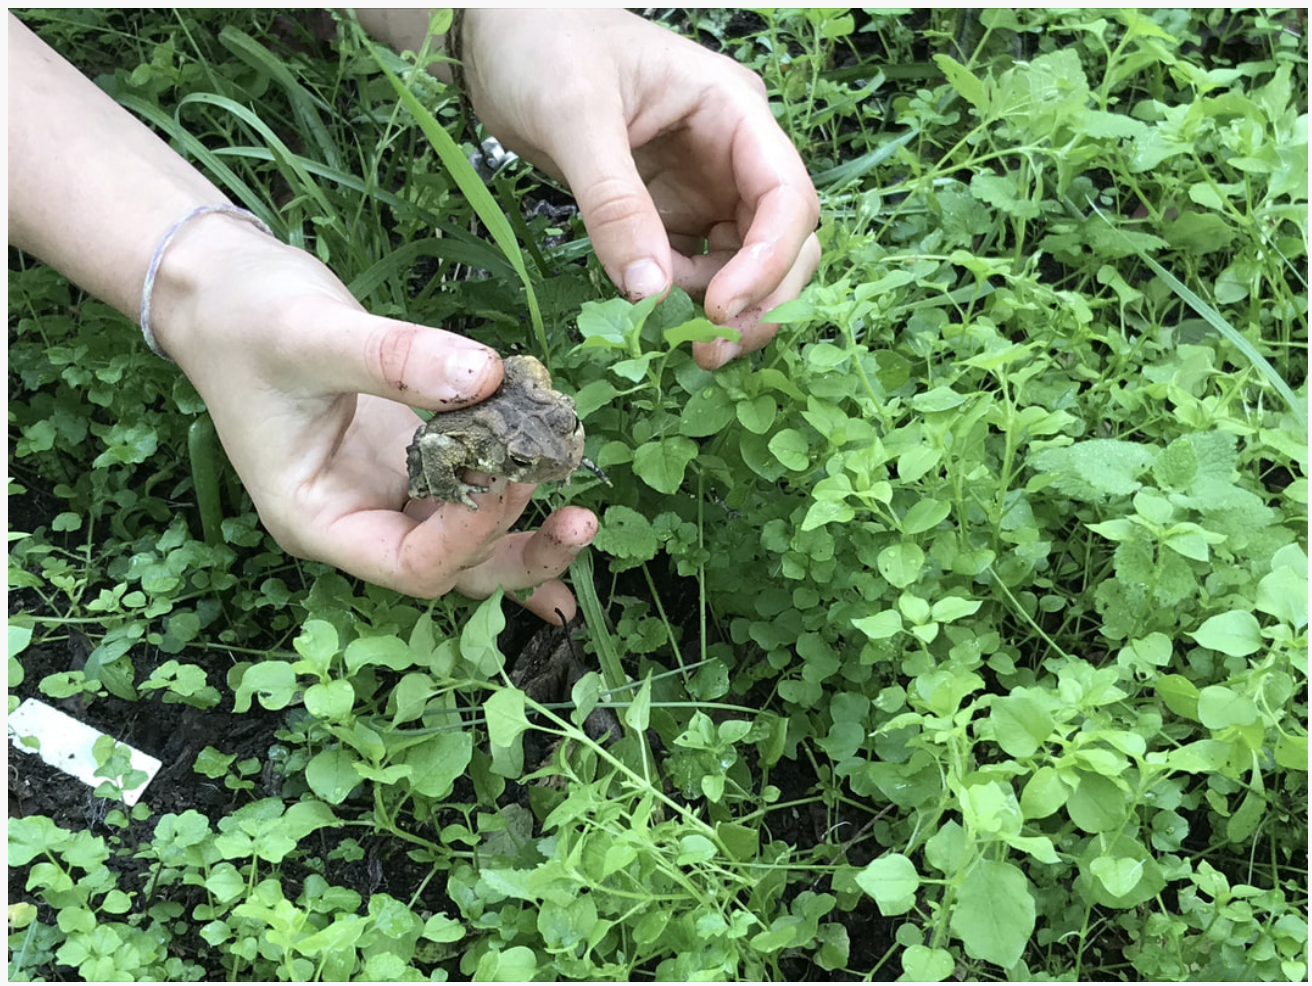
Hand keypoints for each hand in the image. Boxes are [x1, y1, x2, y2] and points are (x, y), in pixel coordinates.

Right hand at [152, 217, 596, 621]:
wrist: (225, 293)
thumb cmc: (244, 319)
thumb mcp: (308, 333)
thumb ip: (394, 357)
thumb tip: (488, 377)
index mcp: (318, 519)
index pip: (407, 562)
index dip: (467, 534)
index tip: (511, 475)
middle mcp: (357, 521)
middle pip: (450, 570)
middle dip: (516, 551)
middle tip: (578, 519)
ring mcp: (388, 493)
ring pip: (469, 544)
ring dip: (526, 534)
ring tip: (583, 514)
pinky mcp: (414, 461)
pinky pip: (472, 496)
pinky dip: (516, 502)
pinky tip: (565, 508)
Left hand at [460, 9, 820, 368]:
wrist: (500, 36)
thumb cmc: (543, 45)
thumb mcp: (574, 116)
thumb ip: (613, 202)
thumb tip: (649, 291)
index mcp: (733, 110)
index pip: (786, 197)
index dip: (768, 261)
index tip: (721, 309)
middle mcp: (732, 151)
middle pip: (784, 239)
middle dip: (761, 298)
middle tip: (713, 349)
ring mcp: (706, 183)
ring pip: (748, 262)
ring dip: (726, 307)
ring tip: (674, 330)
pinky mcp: (672, 210)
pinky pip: (700, 266)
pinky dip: (686, 297)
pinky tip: (651, 300)